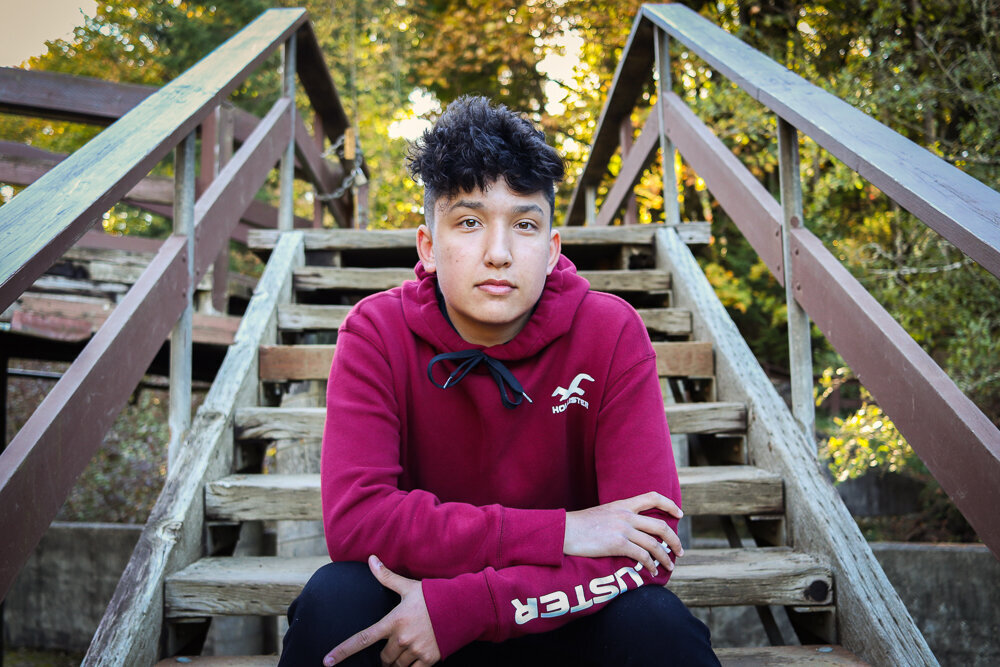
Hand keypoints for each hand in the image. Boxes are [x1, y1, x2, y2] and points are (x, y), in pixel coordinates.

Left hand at [325, 555, 440, 666]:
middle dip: (384, 655)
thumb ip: (387, 577)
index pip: (362, 639)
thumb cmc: (434, 596)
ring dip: (397, 662)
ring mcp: (416, 650)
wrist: (463, 607)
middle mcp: (402, 638)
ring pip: (396, 666)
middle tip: (393, 645)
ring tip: (405, 649)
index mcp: (393, 621)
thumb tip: (371, 559)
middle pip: (382, 658)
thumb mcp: (409, 586)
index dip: (342, 651)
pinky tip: (415, 658)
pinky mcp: (429, 659)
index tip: (327, 661)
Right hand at [564, 491, 683, 574]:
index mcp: (622, 504)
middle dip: (674, 540)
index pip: (652, 497)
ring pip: (654, 544)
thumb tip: (631, 529)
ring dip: (665, 557)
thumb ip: (618, 517)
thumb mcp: (602, 513)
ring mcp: (622, 529)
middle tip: (680, 550)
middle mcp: (626, 515)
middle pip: (660, 526)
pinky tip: (652, 571)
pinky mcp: (618, 544)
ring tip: (669, 566)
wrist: (564, 531)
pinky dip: (651, 564)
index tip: (679, 514)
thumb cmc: (579, 525)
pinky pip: (642, 555)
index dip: (669, 505)